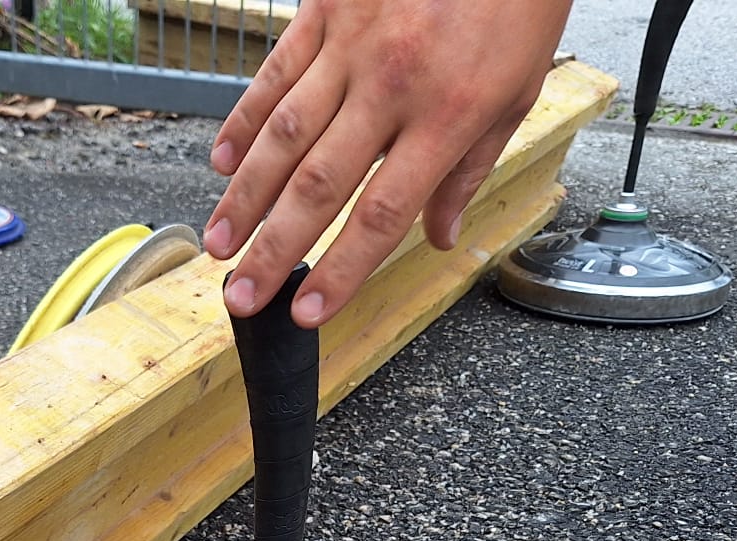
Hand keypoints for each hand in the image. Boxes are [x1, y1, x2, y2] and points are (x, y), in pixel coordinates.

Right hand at [207, 0, 573, 326]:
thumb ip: (470, 169)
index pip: (380, 215)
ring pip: (284, 135)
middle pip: (319, 186)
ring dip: (245, 197)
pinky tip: (221, 163)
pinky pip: (275, 73)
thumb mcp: (516, 93)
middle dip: (274, 251)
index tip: (307, 313)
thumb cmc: (515, 3)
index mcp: (446, 116)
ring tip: (220, 244)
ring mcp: (352, 45)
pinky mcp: (327, 8)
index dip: (339, 271)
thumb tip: (441, 237)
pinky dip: (244, 121)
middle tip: (243, 296)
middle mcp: (391, 85)